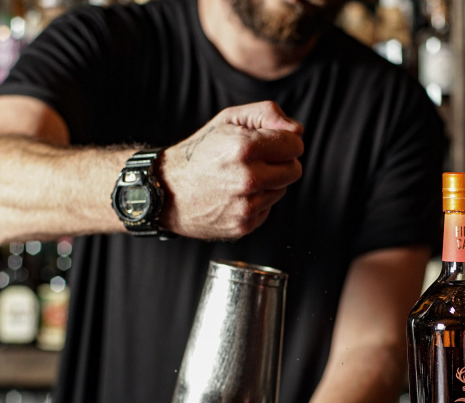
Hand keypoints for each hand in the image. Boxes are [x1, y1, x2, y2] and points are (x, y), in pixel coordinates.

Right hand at [161, 101, 303, 239]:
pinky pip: (267, 209)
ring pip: (282, 190)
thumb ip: (267, 114)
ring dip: (269, 183)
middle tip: (258, 161)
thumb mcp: (228, 119)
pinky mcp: (243, 225)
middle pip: (295, 170)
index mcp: (244, 147)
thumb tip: (297, 130)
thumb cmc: (200, 152)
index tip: (272, 142)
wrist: (167, 190)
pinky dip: (257, 202)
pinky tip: (235, 195)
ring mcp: (245, 205)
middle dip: (282, 163)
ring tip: (240, 178)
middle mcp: (247, 178)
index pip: (294, 144)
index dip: (286, 141)